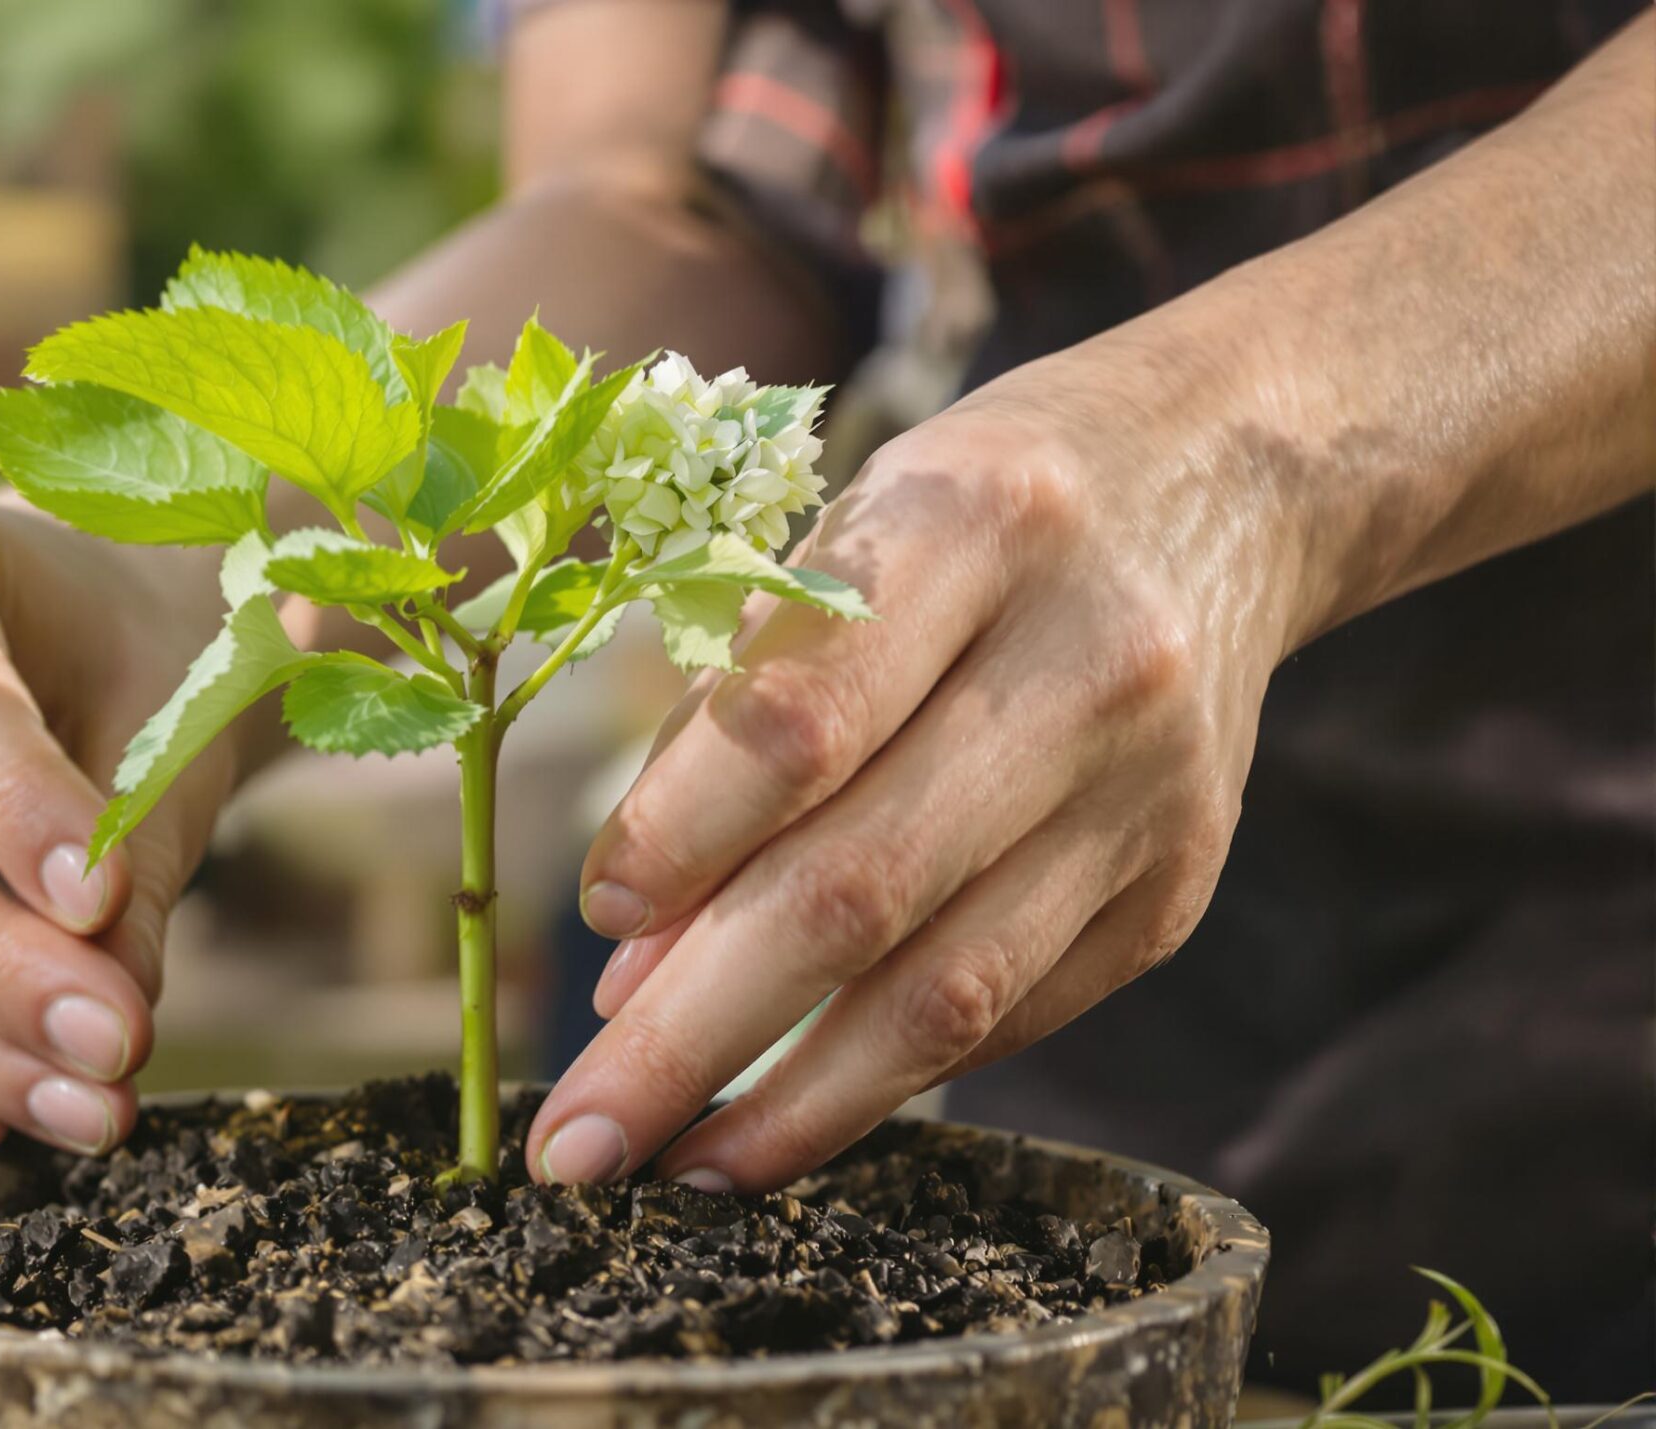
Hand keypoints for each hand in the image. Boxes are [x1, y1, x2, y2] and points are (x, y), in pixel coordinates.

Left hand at [527, 343, 1307, 1189]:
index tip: (588, 920)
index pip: (800, 721)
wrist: (1223, 480)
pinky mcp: (1174, 888)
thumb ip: (732, 725)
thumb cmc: (973, 513)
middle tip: (576, 1140)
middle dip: (693, 1036)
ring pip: (944, 994)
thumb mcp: (844, 537)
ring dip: (787, 1104)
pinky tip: (783, 1113)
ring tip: (672, 1163)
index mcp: (970, 528)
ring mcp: (1148, 793)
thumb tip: (630, 956)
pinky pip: (1009, 1016)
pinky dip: (883, 1076)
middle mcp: (1083, 663)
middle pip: (860, 889)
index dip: (678, 840)